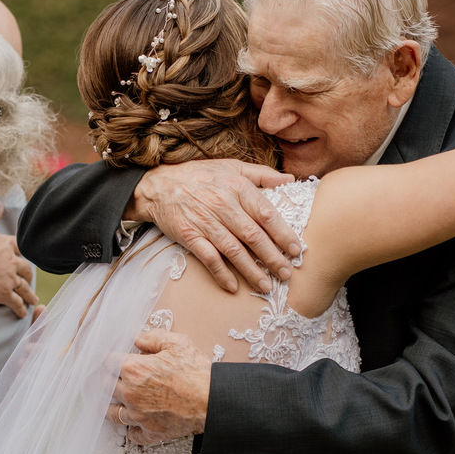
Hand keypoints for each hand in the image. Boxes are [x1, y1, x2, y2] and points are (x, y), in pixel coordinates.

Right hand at [0, 202, 37, 318]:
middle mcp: (11, 262)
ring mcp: (9, 279)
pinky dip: (20, 308)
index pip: (18, 247)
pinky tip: (22, 313)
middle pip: (25, 268)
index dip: (20, 251)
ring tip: (32, 299)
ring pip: (23, 287)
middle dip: (28, 274)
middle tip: (29, 278)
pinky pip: (15, 302)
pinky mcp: (3, 293)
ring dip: (29, 293)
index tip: (21, 255)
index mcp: (6, 245)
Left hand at [108, 329, 211, 445]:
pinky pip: (133, 434)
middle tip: (112, 376)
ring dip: (111, 406)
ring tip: (112, 401)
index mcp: (134, 369)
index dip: (109, 358)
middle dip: (107, 378)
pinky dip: (133, 429)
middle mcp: (131, 393)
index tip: (112, 359)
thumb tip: (134, 336)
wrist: (214, 401)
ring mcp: (139, 415)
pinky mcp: (150, 432)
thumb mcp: (176, 343)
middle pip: (105, 386)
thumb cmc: (197, 373)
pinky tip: (135, 423)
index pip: (107, 362)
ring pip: (112, 413)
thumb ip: (150, 337)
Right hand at [127, 159, 299, 292]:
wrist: (158, 185)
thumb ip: (261, 174)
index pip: (266, 214)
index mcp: (237, 188)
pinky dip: (221, 273)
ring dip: (251, 270)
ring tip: (265, 285)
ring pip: (233, 250)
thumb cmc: (199, 175)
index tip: (296, 250)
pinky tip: (233, 286)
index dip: (283, 233)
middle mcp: (223, 205)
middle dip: (272, 257)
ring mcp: (205, 222)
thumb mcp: (231, 167)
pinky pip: (208, 257)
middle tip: (286, 273)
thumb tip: (290, 180)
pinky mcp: (189, 235)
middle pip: (253, 236)